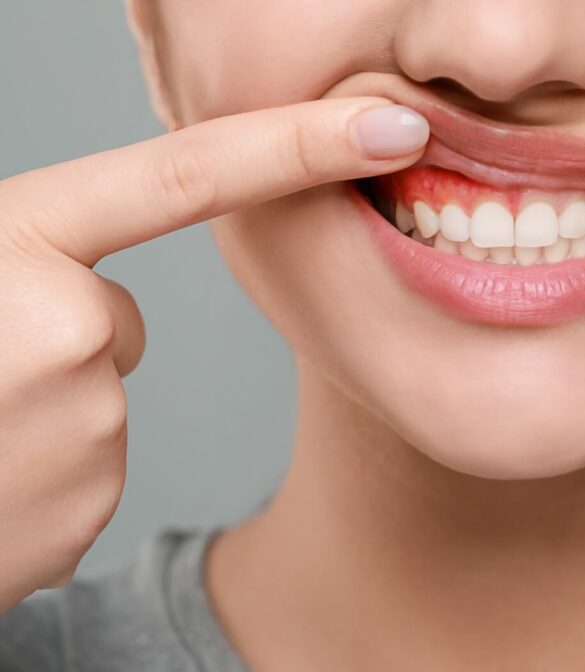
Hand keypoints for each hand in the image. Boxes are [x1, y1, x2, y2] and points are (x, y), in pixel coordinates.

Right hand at [0, 98, 427, 612]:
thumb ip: (18, 246)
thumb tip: (76, 273)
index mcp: (11, 246)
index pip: (184, 177)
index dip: (296, 143)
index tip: (391, 125)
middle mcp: (62, 328)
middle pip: (115, 320)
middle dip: (60, 337)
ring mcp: (82, 427)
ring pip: (99, 395)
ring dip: (38, 411)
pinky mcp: (86, 508)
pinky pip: (89, 465)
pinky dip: (39, 474)